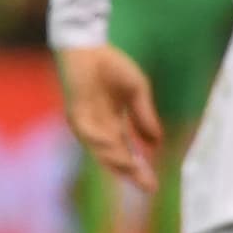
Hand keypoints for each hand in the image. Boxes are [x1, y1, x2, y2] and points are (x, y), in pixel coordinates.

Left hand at [57, 44, 162, 191]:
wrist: (89, 46)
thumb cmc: (111, 65)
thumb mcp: (137, 91)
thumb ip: (144, 115)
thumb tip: (156, 143)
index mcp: (114, 122)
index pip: (128, 151)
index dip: (140, 168)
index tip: (153, 185)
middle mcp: (100, 126)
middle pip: (116, 156)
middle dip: (131, 171)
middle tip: (148, 186)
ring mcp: (87, 119)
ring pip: (99, 148)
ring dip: (115, 159)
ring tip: (132, 169)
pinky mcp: (76, 110)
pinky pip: (86, 131)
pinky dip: (99, 141)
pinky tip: (114, 146)